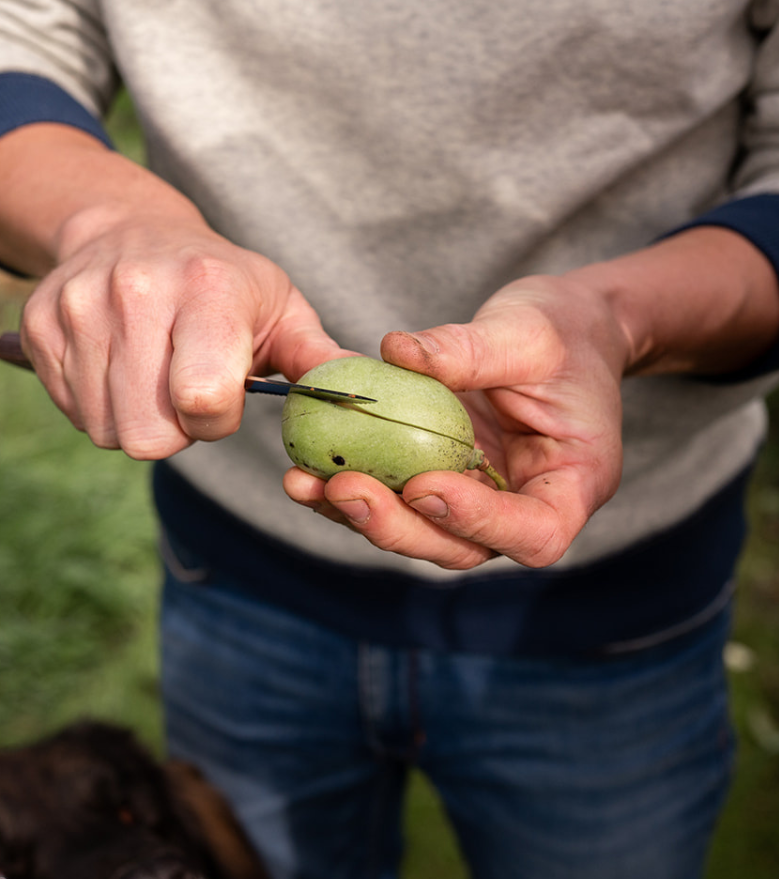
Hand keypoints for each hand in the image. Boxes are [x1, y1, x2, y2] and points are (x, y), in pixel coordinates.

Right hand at [0, 125, 348, 458]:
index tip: (222, 396)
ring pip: (105, 429)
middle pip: (147, 434)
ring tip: (153, 375)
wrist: (131, 229)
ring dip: (136, 419)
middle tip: (184, 391)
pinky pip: (70, 410)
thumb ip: (316, 360)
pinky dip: (98, 404)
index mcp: (207, 288)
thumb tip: (367, 400)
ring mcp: (79, 306)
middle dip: (175, 430)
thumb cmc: (221, 282)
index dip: (215, 419)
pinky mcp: (39, 325)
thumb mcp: (280, 307)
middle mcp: (136, 291)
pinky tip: (118, 367)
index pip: (201, 399)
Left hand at [283, 274, 630, 568]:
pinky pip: (396, 497)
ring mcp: (477, 499)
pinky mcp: (438, 480)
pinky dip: (350, 489)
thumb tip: (395, 351)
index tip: (425, 485)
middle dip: (398, 525)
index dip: (479, 522)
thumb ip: (468, 349)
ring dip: (360, 515)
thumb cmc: (562, 332)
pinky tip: (305, 470)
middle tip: (345, 488)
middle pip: (461, 548)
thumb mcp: (527, 333)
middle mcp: (523, 506)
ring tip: (305, 483)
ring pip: (418, 531)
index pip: (535, 533)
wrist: (560, 330)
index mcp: (573, 483)